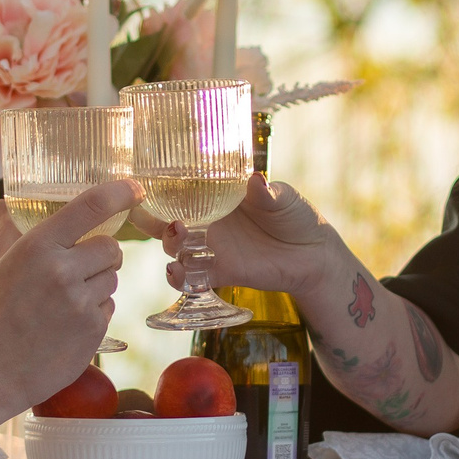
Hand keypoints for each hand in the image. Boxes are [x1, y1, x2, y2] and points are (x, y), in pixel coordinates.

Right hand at [0, 178, 134, 408]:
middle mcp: (63, 270)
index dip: (120, 193)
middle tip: (75, 271)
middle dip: (100, 257)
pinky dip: (94, 312)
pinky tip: (67, 324)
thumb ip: (8, 233)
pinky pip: (109, 308)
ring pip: (112, 279)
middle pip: (111, 248)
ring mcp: (81, 302)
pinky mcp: (93, 330)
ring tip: (63, 303)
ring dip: (96, 286)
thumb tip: (3, 204)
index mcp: (38, 246)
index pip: (91, 206)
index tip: (135, 188)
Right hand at [139, 173, 337, 296]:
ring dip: (169, 243)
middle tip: (152, 214)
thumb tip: (256, 180)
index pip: (178, 191)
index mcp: (215, 197)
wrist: (313, 254)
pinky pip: (192, 279)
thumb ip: (267, 193)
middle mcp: (207, 223)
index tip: (144, 185)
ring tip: (178, 236)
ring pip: (174, 248)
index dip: (157, 189)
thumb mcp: (283, 198)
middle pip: (164, 221)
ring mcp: (211, 249)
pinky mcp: (220, 273)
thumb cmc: (296, 216)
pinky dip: (180, 277)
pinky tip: (178, 271)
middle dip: (150, 219)